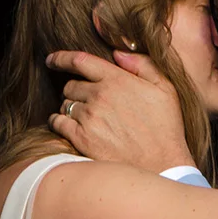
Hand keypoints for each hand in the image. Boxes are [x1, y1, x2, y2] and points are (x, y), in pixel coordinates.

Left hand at [47, 49, 192, 171]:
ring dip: (70, 107)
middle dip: (75, 90)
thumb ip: (142, 65)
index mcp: (117, 80)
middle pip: (71, 85)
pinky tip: (68, 126)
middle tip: (86, 100)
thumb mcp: (165, 88)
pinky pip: (58, 123)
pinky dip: (58, 122)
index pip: (80, 61)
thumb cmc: (165, 127)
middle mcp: (99, 96)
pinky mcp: (81, 138)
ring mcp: (89, 117)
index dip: (62, 58)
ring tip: (86, 117)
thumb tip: (118, 53)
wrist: (162, 165)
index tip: (52, 59)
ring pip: (65, 104)